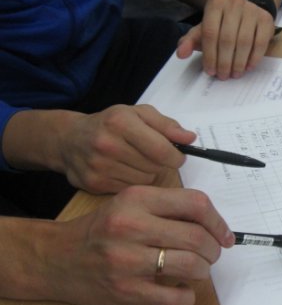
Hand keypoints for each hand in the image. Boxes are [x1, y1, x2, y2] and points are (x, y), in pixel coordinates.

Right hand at [40, 186, 235, 304]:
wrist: (55, 257)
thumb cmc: (100, 229)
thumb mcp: (131, 203)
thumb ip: (168, 207)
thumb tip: (213, 223)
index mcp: (137, 199)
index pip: (196, 204)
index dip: (218, 221)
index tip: (225, 234)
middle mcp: (132, 226)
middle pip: (197, 237)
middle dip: (214, 249)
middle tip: (212, 254)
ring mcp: (127, 260)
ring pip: (191, 265)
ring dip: (203, 270)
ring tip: (196, 269)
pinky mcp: (124, 289)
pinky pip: (173, 298)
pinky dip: (186, 297)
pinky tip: (182, 291)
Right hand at [57, 105, 195, 193]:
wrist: (68, 140)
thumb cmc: (111, 124)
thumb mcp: (139, 114)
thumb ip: (167, 125)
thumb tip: (190, 138)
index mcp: (121, 122)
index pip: (161, 149)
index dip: (176, 156)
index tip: (177, 156)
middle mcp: (107, 144)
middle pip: (154, 167)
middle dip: (161, 164)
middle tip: (153, 157)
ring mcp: (98, 166)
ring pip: (144, 182)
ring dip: (148, 174)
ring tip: (137, 163)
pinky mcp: (94, 184)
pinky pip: (129, 191)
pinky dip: (133, 183)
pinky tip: (124, 171)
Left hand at [176, 0, 273, 79]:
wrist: (246, 12)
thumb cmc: (222, 23)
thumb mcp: (204, 28)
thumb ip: (191, 41)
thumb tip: (181, 54)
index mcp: (216, 3)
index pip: (209, 33)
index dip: (209, 55)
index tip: (210, 71)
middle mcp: (234, 2)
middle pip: (227, 38)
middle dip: (224, 62)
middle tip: (223, 76)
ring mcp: (252, 9)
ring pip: (244, 41)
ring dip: (238, 62)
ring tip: (235, 74)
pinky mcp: (266, 19)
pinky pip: (260, 42)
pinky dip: (254, 58)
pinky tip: (248, 67)